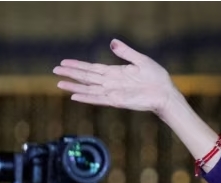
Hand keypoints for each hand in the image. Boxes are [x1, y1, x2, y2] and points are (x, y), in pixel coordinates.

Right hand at [54, 39, 178, 116]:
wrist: (165, 93)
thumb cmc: (157, 78)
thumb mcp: (140, 60)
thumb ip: (126, 52)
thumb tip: (112, 42)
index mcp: (116, 72)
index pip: (92, 68)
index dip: (78, 65)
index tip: (64, 62)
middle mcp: (111, 83)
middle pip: (86, 77)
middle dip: (70, 74)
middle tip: (54, 71)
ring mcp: (113, 92)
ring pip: (88, 88)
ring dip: (74, 86)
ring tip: (59, 84)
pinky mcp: (117, 101)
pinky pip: (98, 99)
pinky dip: (86, 97)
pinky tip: (74, 96)